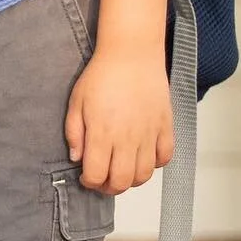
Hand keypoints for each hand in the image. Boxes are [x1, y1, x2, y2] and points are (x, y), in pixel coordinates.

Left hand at [65, 46, 173, 193]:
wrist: (131, 53)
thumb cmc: (102, 74)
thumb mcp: (77, 101)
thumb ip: (75, 133)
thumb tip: (76, 158)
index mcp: (103, 133)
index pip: (97, 175)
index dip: (90, 182)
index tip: (86, 176)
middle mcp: (128, 139)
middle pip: (122, 182)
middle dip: (109, 187)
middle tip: (103, 178)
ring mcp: (150, 134)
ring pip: (144, 175)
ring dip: (131, 179)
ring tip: (121, 168)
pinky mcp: (165, 127)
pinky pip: (165, 157)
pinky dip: (155, 164)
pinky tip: (143, 155)